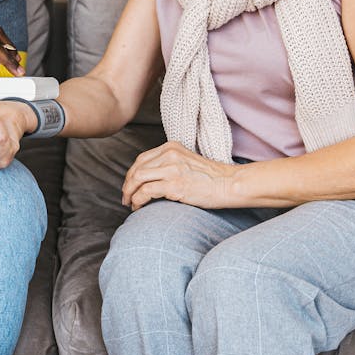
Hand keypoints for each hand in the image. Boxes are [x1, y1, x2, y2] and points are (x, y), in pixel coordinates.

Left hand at [122, 142, 239, 210]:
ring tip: (130, 204)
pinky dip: (138, 200)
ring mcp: (171, 169)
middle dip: (127, 184)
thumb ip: (169, 164)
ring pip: (138, 179)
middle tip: (125, 197)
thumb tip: (149, 179)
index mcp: (171, 147)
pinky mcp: (174, 185)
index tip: (129, 185)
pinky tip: (138, 207)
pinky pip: (146, 192)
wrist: (229, 184)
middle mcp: (169, 154)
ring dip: (130, 193)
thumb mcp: (186, 162)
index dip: (131, 174)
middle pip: (136, 169)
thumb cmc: (211, 178)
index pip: (141, 159)